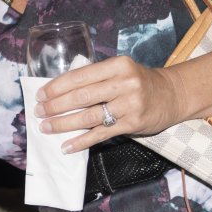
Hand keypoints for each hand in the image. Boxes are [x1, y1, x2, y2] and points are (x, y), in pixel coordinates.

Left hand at [32, 56, 186, 151]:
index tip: (40, 95)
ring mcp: (130, 104)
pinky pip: (100, 134)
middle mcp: (124, 83)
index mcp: (117, 65)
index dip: (57, 87)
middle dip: (55, 106)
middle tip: (39, 112)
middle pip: (82, 96)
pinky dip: (81, 141)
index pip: (80, 76)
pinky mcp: (133, 124)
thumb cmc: (139, 82)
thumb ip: (95, 78)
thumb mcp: (120, 71)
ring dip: (63, 124)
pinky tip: (66, 146)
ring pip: (89, 116)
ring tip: (46, 128)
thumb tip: (59, 91)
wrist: (172, 95)